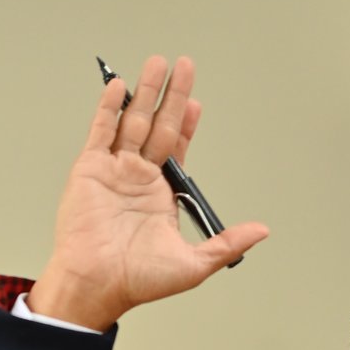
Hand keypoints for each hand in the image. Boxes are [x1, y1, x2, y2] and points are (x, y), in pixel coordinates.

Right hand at [28, 55, 268, 330]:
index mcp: (159, 196)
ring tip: (157, 64)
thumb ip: (226, 243)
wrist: (96, 284)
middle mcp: (136, 179)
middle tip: (183, 66)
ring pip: (132, 121)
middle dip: (171, 96)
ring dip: (145, 92)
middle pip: (157, 126)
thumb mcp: (194, 264)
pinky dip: (108, 107)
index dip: (186, 124)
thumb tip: (261, 232)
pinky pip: (100, 131)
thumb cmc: (136, 280)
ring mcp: (113, 171)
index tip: (195, 103)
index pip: (176, 149)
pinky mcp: (89, 169)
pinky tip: (118, 86)